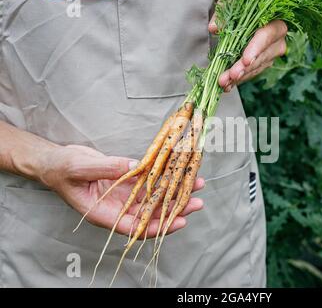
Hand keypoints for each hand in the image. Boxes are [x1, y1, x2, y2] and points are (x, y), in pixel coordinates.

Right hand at [38, 145, 204, 237]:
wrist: (57, 161)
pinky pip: (149, 181)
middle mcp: (118, 206)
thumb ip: (107, 168)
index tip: (179, 223)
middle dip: (175, 209)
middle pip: (151, 213)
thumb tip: (136, 167)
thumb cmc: (62, 169)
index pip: (135, 227)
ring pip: (154, 197)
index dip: (158, 227)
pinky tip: (179, 171)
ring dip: (175, 192)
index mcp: (104, 213)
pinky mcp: (128, 180)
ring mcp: (125, 194)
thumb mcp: (81, 168)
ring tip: (196, 185)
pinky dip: (164, 177)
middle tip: (197, 202)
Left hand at [209, 13, 287, 91]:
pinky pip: (251, 74)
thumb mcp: (233, 4)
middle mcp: (277, 42)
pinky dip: (238, 80)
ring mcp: (270, 55)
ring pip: (256, 69)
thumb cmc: (243, 8)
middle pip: (261, 57)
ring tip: (223, 82)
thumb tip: (214, 28)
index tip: (245, 61)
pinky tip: (226, 85)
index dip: (256, 49)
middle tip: (230, 76)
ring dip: (238, 77)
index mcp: (275, 23)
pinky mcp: (262, 64)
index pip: (267, 36)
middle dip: (244, 68)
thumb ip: (224, 14)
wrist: (249, 15)